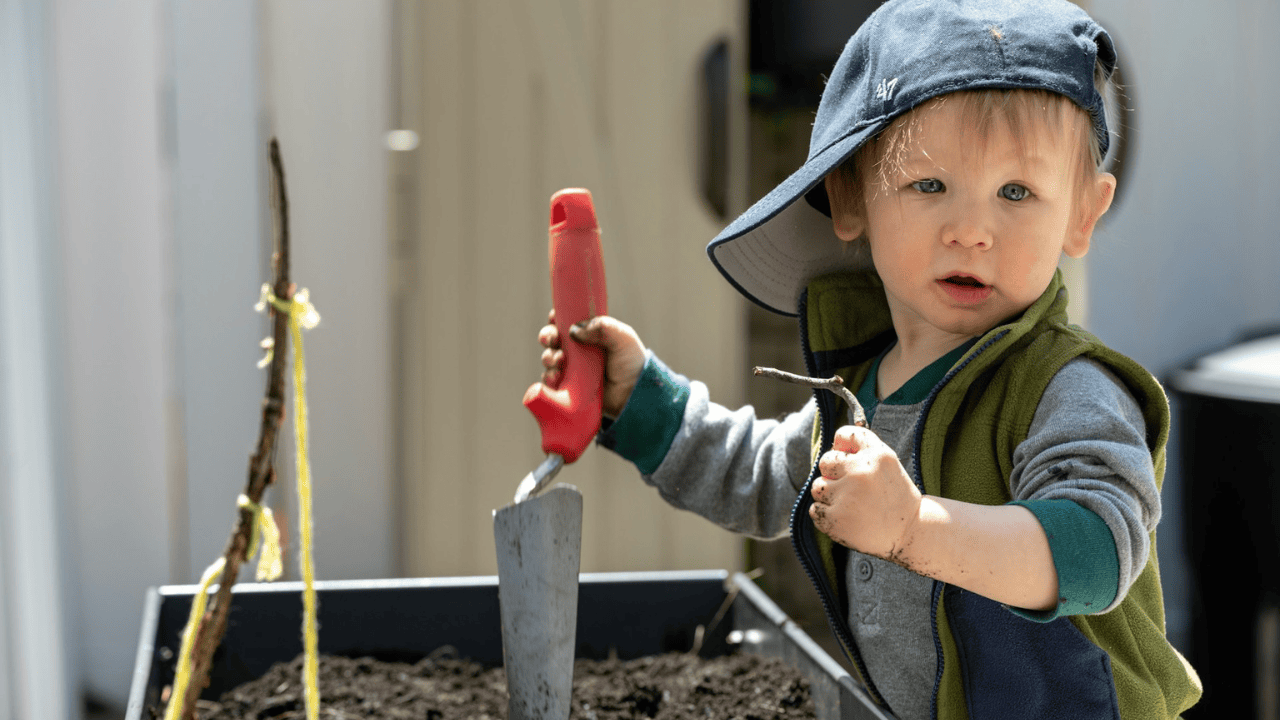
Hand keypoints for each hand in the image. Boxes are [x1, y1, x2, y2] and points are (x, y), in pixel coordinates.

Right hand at [538, 310, 646, 417]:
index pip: (567, 320)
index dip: (557, 318)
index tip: (555, 318)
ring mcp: (571, 369)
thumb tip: (574, 329)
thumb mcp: (623, 338)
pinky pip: (550, 382)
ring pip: (549, 358)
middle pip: (552, 338)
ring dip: (548, 357)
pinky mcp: (567, 388)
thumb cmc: (632, 364)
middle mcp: (577, 350)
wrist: (633, 395)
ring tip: (559, 361)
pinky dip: (548, 378)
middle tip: (552, 340)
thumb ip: (603, 327)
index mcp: (589, 333)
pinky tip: (555, 377)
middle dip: (547, 336)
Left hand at [810, 424, 922, 562]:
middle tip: (853, 488)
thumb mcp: (888, 465)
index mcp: (877, 455)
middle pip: (825, 461)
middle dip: (833, 474)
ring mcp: (846, 496)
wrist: (908, 532)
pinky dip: (826, 515)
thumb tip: (833, 446)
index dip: (841, 446)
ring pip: (817, 486)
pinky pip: (815, 509)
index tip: (847, 457)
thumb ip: (862, 451)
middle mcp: (861, 471)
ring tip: (851, 504)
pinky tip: (847, 518)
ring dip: (829, 496)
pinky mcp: (835, 518)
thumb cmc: (895, 497)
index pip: (843, 435)